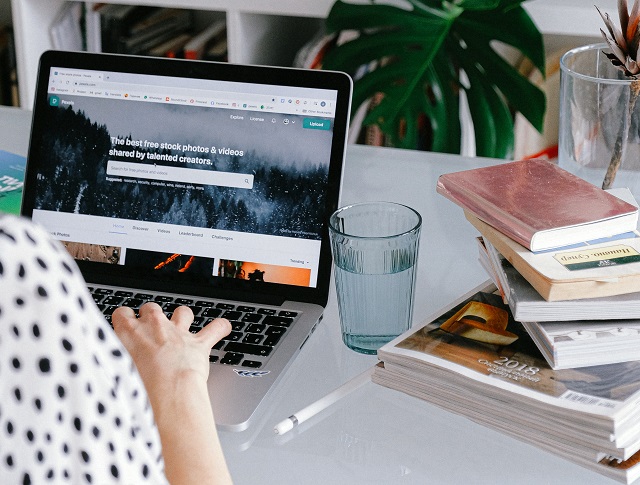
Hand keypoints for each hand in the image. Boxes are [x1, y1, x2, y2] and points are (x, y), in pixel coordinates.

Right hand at [112, 303, 232, 483]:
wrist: (167, 394)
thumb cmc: (137, 389)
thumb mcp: (110, 374)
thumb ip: (106, 363)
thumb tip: (95, 368)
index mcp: (128, 332)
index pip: (122, 313)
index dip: (125, 320)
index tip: (124, 326)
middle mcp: (154, 327)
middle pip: (151, 308)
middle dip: (151, 316)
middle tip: (150, 331)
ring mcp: (178, 333)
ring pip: (182, 312)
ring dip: (182, 317)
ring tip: (181, 326)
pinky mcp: (199, 344)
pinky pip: (216, 328)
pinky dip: (220, 327)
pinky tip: (222, 327)